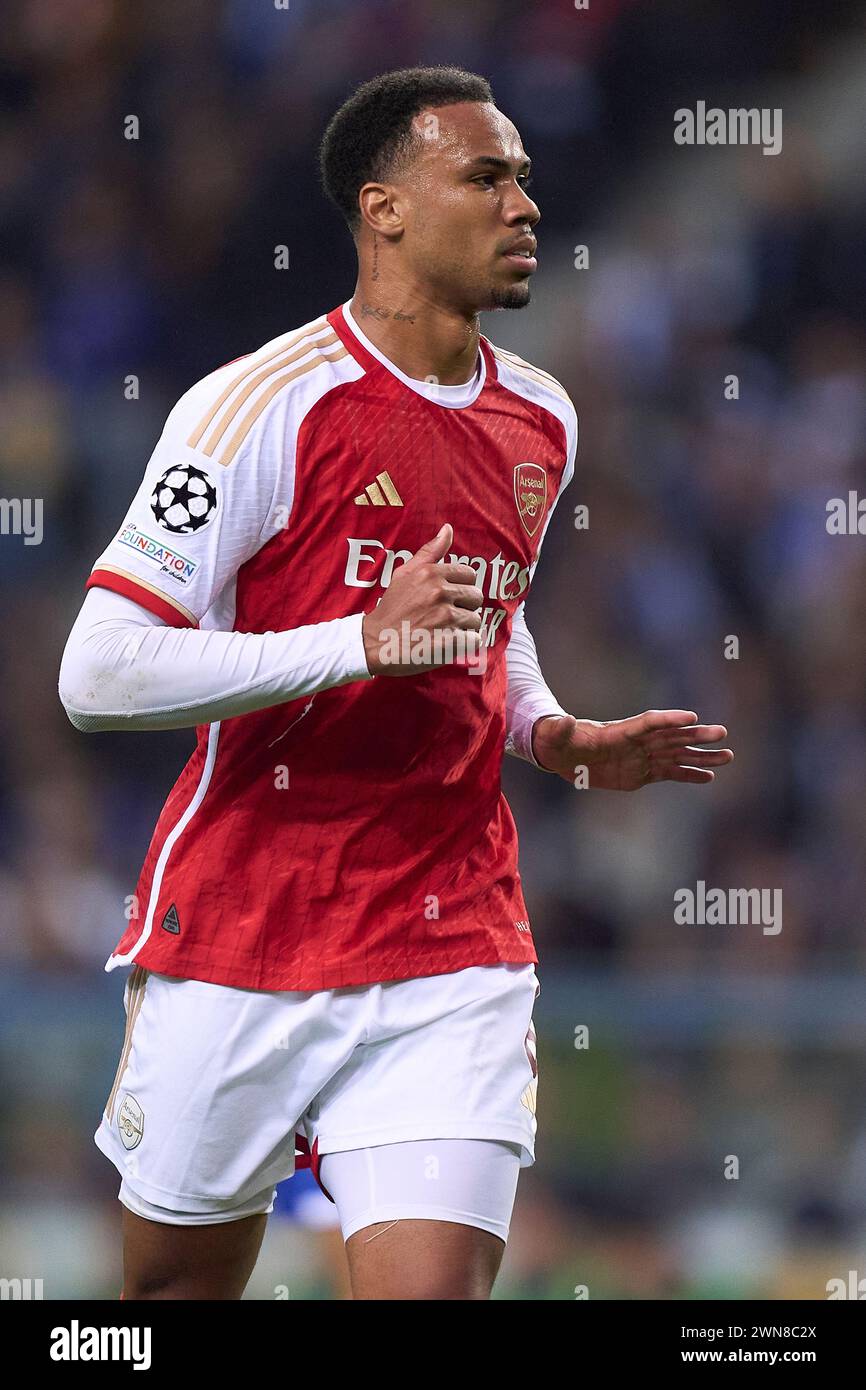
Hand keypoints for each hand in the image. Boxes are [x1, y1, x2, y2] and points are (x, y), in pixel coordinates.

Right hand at [361, 523, 483, 675]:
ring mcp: (445, 617)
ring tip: (442, 630)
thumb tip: (448, 529)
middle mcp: (439, 592)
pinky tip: (445, 643)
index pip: (469, 574)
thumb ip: (429, 552)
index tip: (447, 598)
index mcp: (431, 574)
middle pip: (476, 597)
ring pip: (475, 619)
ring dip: (463, 627)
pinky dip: (463, 644)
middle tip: (444, 616)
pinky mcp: (449, 641)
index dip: (461, 587)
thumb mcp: (404, 574)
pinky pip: (473, 639)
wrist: (377, 643)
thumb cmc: (392, 609)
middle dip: (464, 607)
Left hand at [531, 709, 733, 789]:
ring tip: (728, 757)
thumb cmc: (558, 740)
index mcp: (620, 731)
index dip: (669, 719)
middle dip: (697, 736)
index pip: (650, 722)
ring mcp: (642, 757)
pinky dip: (689, 775)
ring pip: (678, 755)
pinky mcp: (642, 774)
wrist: (562, 754)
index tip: (692, 717)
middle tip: (723, 733)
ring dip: (702, 756)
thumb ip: (561, 728)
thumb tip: (563, 720)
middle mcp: (637, 742)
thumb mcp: (555, 734)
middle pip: (672, 736)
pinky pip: (670, 773)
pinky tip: (709, 777)